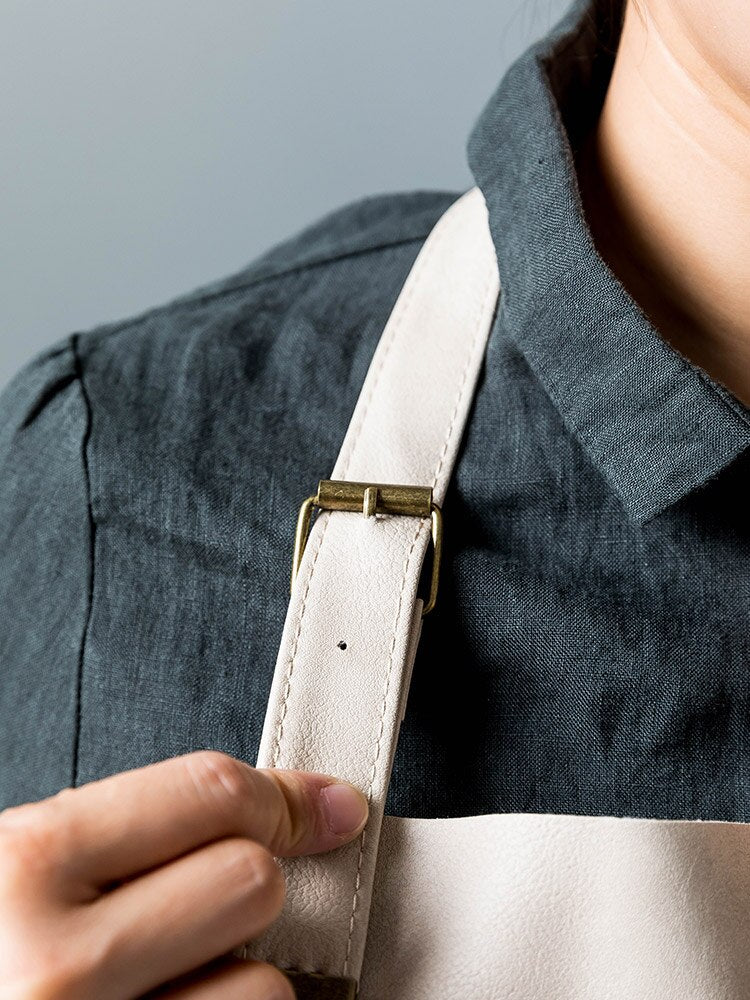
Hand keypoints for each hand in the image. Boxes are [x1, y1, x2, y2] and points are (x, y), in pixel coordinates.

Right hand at [0, 751, 368, 998]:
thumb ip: (136, 830)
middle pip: (251, 883)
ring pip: (263, 986)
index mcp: (25, 865)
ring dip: (235, 983)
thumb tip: (300, 808)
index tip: (323, 808)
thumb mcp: (27, 870)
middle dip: (248, 889)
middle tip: (204, 911)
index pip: (208, 792)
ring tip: (166, 989)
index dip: (283, 796)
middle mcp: (56, 966)